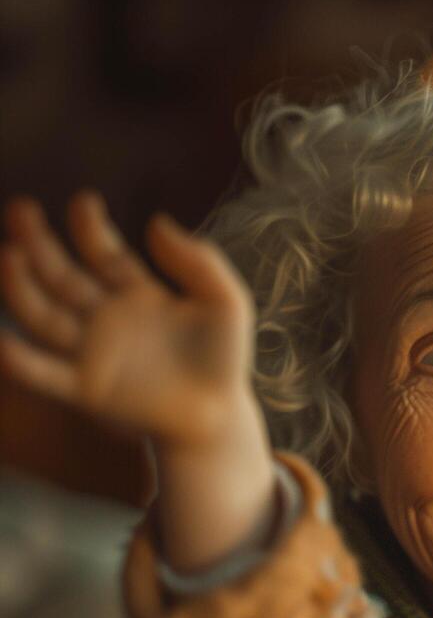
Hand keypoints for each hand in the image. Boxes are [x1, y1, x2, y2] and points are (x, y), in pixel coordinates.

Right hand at [0, 192, 255, 449]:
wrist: (221, 415)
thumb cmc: (224, 359)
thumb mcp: (225, 302)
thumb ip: (198, 261)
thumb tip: (156, 222)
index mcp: (136, 293)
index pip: (103, 253)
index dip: (90, 227)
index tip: (84, 201)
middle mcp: (105, 318)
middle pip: (61, 275)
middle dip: (38, 243)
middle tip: (20, 209)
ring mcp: (92, 351)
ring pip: (43, 315)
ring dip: (20, 287)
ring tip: (9, 256)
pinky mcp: (87, 388)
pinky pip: (45, 373)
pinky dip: (20, 360)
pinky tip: (2, 343)